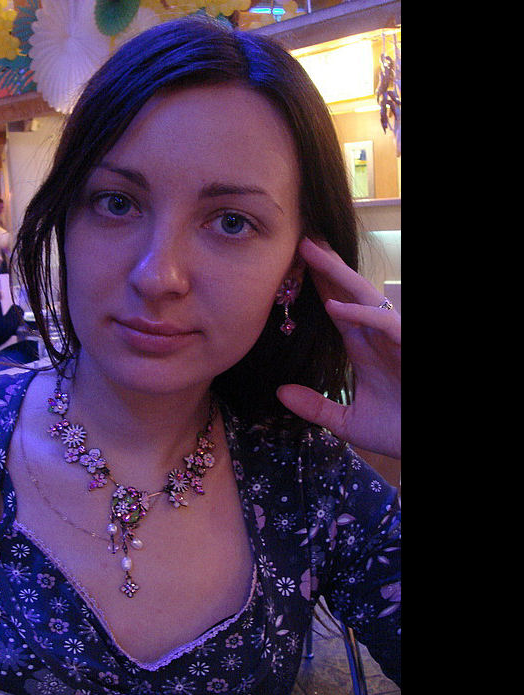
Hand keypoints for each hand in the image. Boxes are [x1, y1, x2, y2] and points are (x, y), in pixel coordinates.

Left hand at [277, 237, 400, 457]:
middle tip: (300, 239)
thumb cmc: (399, 431)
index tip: (293, 263)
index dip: (317, 285)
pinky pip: (385, 322)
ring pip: (365, 296)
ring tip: (310, 252)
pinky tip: (334, 308)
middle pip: (347, 292)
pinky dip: (361, 314)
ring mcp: (395, 337)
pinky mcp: (409, 345)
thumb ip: (316, 407)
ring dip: (337, 274)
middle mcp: (377, 335)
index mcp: (363, 347)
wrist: (426, 443)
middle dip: (325, 266)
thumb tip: (280, 393)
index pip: (336, 308)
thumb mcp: (348, 423)